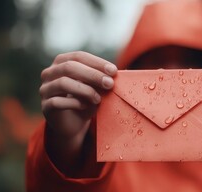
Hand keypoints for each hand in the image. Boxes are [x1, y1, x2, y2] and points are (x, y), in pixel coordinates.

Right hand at [39, 51, 116, 172]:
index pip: (78, 56)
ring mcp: (44, 89)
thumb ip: (112, 78)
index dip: (96, 62)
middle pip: (69, 67)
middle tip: (110, 84)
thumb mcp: (101, 88)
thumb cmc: (89, 101)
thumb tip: (157, 71)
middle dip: (92, 74)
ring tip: (99, 98)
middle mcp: (50, 73)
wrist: (72, 125)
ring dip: (85, 89)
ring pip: (63, 83)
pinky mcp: (45, 106)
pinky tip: (87, 107)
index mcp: (62, 62)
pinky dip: (75, 104)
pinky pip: (58, 102)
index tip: (114, 71)